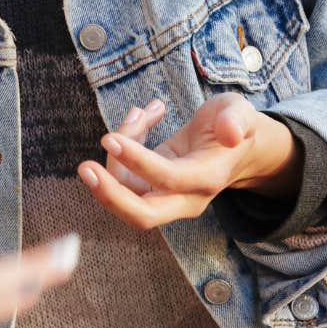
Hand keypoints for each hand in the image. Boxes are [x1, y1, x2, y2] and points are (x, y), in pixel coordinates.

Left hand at [75, 94, 302, 229]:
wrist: (236, 147)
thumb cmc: (235, 125)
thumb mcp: (241, 112)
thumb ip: (237, 120)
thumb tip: (231, 133)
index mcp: (208, 179)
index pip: (168, 179)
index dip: (138, 161)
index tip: (110, 137)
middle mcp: (187, 198)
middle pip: (144, 215)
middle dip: (110, 196)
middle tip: (85, 168)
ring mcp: (166, 198)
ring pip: (127, 192)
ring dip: (117, 154)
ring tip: (139, 113)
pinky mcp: (150, 189)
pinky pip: (124, 178)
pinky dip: (121, 148)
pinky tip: (139, 117)